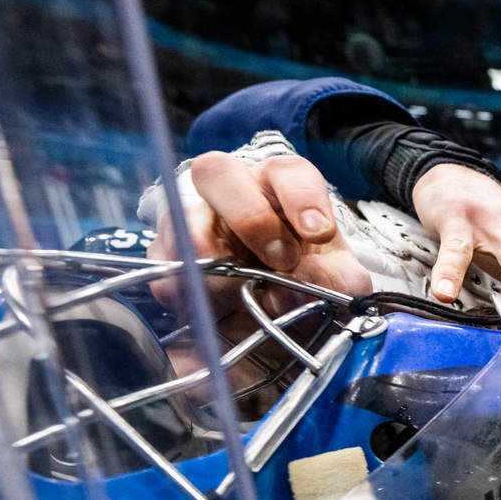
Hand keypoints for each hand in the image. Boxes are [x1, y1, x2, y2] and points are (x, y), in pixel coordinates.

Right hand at [151, 149, 371, 314]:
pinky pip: (162, 264)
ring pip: (181, 217)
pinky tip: (213, 308)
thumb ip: (334, 282)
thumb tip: (297, 287)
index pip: (287, 172)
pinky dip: (186, 288)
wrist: (278, 328)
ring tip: (241, 295)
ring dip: (212, 259)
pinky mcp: (169, 258)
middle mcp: (233, 195)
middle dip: (249, 216)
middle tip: (281, 260)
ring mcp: (193, 222)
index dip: (302, 197)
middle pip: (217, 171)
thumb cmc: (311, 288)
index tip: (318, 233)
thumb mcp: (338, 285)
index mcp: (281, 190)